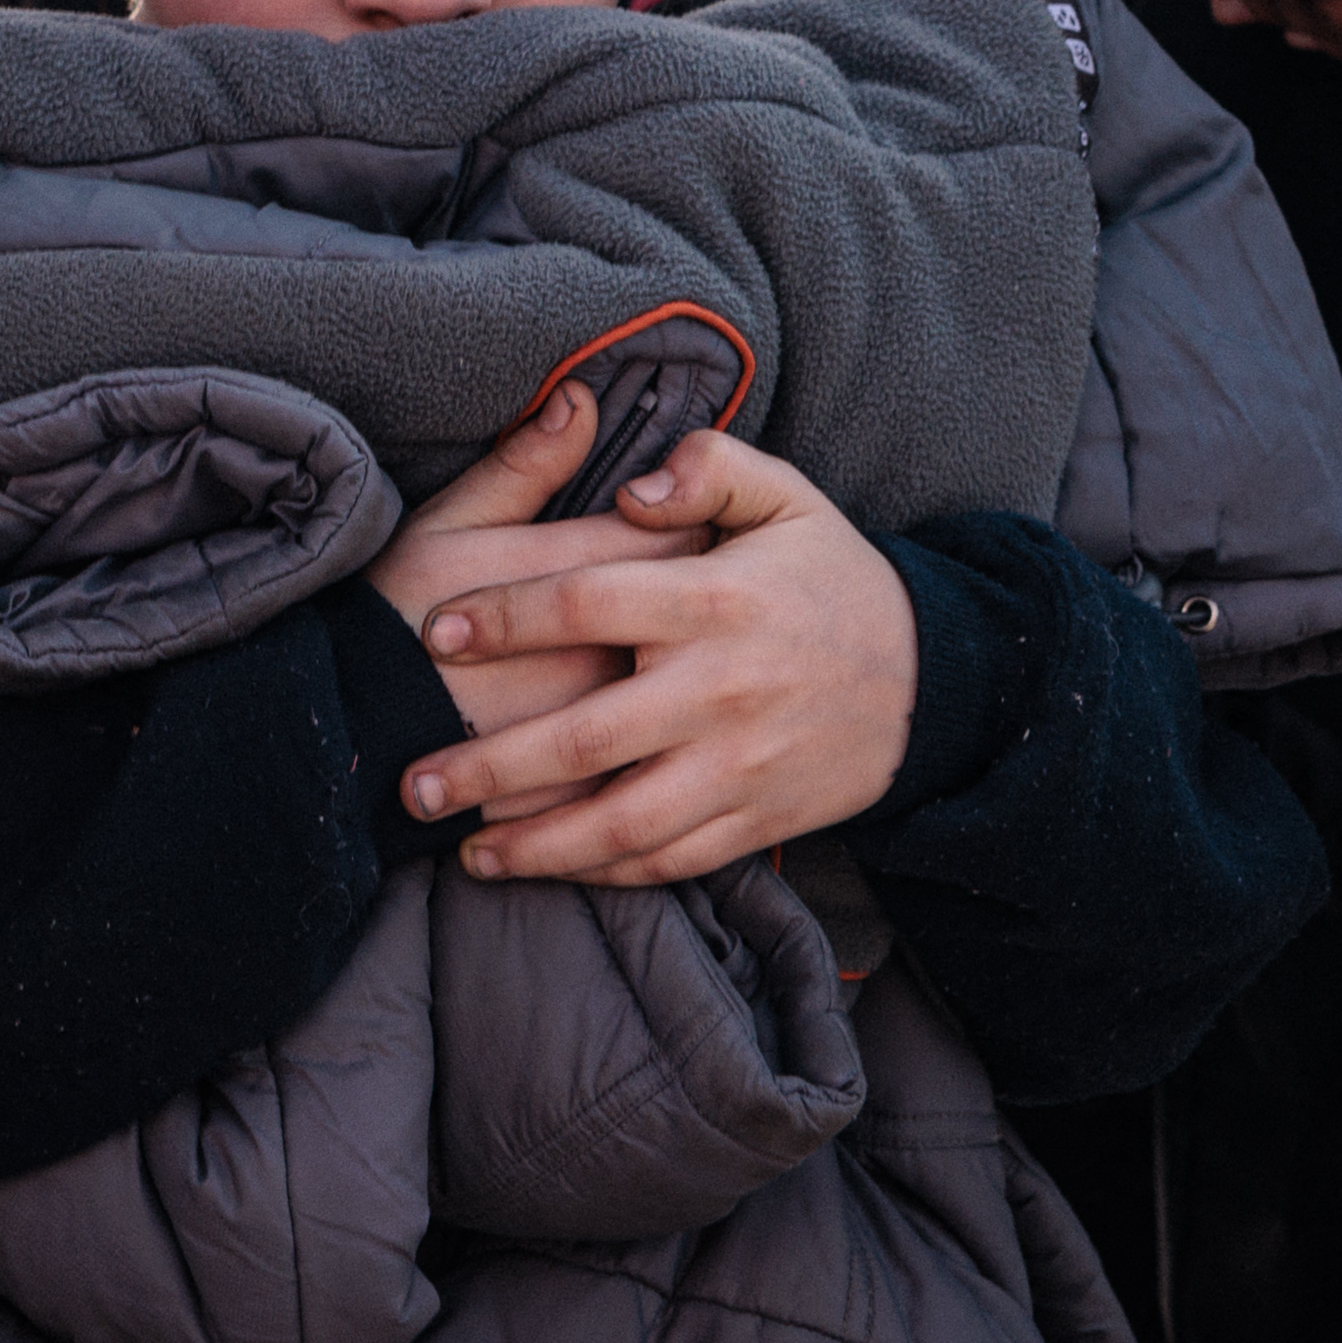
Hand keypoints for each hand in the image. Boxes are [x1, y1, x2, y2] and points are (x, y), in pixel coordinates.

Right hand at [369, 382, 706, 815]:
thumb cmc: (390, 614)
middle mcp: (606, 659)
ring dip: (682, 679)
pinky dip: (654, 752)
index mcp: (580, 583)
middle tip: (682, 594)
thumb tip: (581, 397)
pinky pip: (648, 770)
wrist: (339, 729)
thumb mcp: (446, 524)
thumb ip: (524, 467)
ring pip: (678, 699)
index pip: (682, 535)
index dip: (685, 523)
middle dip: (692, 604)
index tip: (675, 524)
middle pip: (691, 621)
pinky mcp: (586, 795)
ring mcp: (600, 734)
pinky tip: (645, 742)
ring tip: (671, 665)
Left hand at [395, 429, 919, 887]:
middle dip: (489, 765)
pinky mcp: (757, 821)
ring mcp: (739, 766)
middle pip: (586, 736)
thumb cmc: (831, 578)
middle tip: (412, 781)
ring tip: (464, 851)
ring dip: (536, 847)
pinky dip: (602, 873)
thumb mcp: (787, 496)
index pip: (588, 601)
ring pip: (621, 824)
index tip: (437, 627)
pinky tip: (545, 869)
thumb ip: (708, 469)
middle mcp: (723, 689)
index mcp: (717, 600)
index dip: (506, 616)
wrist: (930, 680)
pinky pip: (668, 861)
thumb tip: (631, 490)